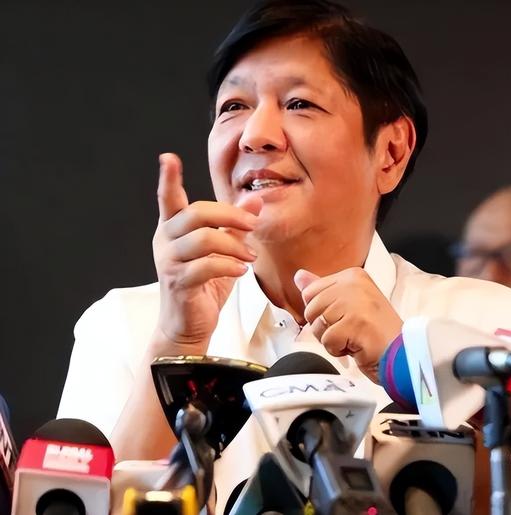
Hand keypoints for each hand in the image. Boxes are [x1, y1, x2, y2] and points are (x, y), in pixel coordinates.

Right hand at [152, 153, 261, 351]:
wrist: (188, 326)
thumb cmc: (203, 286)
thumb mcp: (223, 251)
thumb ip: (235, 226)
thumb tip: (255, 199)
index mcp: (174, 229)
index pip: (168, 199)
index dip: (168, 179)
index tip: (168, 158)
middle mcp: (166, 241)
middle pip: (195, 214)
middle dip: (229, 214)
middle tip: (253, 223)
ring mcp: (170, 263)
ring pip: (202, 239)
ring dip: (233, 244)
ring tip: (249, 256)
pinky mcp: (178, 283)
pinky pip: (205, 266)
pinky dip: (228, 266)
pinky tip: (239, 271)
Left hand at [294, 268, 402, 381]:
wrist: (402, 355)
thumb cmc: (374, 332)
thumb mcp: (348, 305)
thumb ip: (322, 290)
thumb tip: (298, 276)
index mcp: (353, 275)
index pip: (311, 292)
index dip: (321, 312)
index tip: (344, 317)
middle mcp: (354, 284)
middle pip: (311, 308)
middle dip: (324, 327)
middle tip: (349, 331)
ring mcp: (356, 303)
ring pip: (317, 325)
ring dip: (331, 340)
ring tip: (353, 338)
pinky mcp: (355, 323)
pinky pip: (327, 340)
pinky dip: (338, 350)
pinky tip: (356, 346)